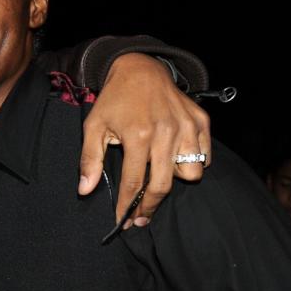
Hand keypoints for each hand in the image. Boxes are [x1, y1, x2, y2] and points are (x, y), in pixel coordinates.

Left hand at [78, 53, 210, 225]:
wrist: (140, 68)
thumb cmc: (114, 100)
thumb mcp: (94, 126)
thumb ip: (89, 159)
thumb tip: (84, 190)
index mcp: (138, 135)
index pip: (134, 182)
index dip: (127, 206)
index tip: (122, 222)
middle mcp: (166, 132)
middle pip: (163, 185)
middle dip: (150, 206)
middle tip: (140, 217)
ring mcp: (187, 127)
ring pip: (191, 172)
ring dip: (174, 178)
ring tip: (158, 172)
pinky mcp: (202, 121)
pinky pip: (205, 156)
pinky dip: (193, 161)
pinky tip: (174, 157)